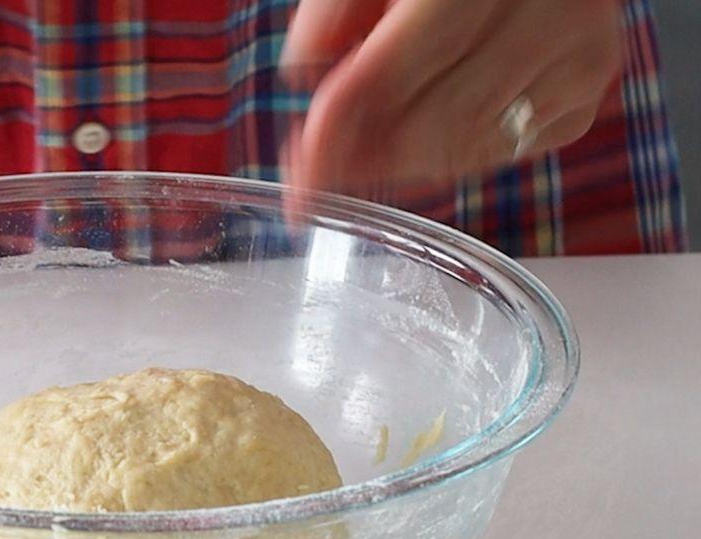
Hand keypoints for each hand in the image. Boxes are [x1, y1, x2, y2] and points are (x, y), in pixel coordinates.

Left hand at [280, 0, 623, 193]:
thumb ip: (335, 9)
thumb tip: (303, 73)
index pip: (392, 71)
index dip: (337, 129)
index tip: (299, 176)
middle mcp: (549, 13)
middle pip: (431, 122)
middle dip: (364, 155)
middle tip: (317, 166)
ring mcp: (578, 60)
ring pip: (463, 147)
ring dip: (399, 160)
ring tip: (359, 148)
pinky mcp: (584, 98)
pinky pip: (497, 153)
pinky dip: (447, 156)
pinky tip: (421, 131)